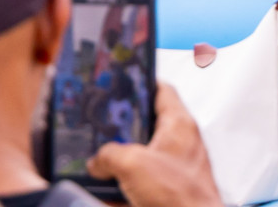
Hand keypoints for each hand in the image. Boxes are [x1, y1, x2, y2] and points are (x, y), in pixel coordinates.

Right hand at [88, 83, 222, 206]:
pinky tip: (108, 190)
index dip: (141, 83)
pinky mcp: (169, 189)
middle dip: (122, 127)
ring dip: (120, 159)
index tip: (122, 82)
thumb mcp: (133, 164)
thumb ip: (110, 154)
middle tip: (99, 128)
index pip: (162, 90)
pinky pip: (141, 180)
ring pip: (141, 154)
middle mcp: (180, 142)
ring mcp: (175, 166)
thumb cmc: (180, 196)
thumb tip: (99, 160)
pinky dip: (124, 183)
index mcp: (178, 124)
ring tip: (97, 162)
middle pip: (147, 123)